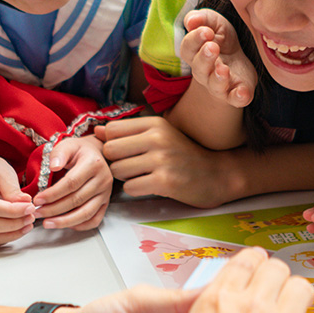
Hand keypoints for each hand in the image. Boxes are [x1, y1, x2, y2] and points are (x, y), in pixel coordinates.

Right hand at [0, 155, 36, 247]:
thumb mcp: (4, 172)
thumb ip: (13, 189)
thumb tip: (25, 203)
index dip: (13, 211)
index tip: (30, 207)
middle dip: (14, 224)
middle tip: (31, 217)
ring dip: (10, 234)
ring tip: (27, 225)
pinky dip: (4, 239)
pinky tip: (18, 231)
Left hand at [33, 135, 112, 230]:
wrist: (96, 154)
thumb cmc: (79, 151)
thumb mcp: (68, 145)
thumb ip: (58, 154)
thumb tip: (53, 167)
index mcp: (93, 164)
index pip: (71, 183)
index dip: (53, 194)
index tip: (37, 200)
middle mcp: (103, 179)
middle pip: (77, 200)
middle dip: (54, 209)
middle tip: (37, 212)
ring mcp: (105, 193)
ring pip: (86, 213)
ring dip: (65, 222)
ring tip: (48, 223)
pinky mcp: (105, 203)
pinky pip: (95, 220)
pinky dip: (80, 225)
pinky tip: (65, 224)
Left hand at [98, 116, 237, 207]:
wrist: (216, 174)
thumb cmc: (184, 154)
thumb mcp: (160, 135)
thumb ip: (128, 132)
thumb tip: (97, 130)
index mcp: (154, 123)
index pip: (111, 129)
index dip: (111, 143)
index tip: (123, 151)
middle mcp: (157, 138)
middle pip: (110, 150)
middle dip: (115, 161)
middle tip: (131, 165)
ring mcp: (161, 160)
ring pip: (117, 170)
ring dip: (125, 177)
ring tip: (142, 175)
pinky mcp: (164, 182)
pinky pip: (129, 187)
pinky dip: (135, 189)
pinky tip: (149, 185)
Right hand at [141, 248, 313, 312]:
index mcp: (215, 304)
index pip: (240, 263)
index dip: (248, 260)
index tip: (251, 263)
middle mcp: (252, 307)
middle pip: (274, 269)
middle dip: (275, 273)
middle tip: (273, 281)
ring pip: (302, 287)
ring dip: (300, 291)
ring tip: (299, 298)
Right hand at [180, 9, 256, 107]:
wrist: (239, 61)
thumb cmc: (222, 40)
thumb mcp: (214, 23)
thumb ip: (202, 18)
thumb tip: (191, 21)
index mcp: (195, 54)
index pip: (188, 48)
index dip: (195, 39)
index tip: (207, 31)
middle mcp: (204, 72)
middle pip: (199, 68)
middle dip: (205, 58)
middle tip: (213, 47)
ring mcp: (220, 84)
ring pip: (215, 85)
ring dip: (218, 78)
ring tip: (224, 69)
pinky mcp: (236, 93)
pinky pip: (235, 99)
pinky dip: (238, 97)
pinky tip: (242, 92)